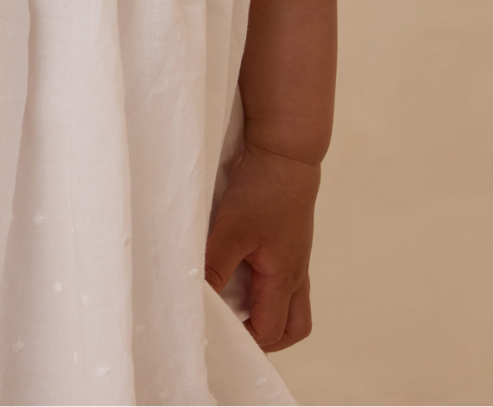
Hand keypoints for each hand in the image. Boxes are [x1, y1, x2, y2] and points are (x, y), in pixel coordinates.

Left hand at [204, 141, 319, 351]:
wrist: (287, 152)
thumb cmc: (263, 190)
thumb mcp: (231, 231)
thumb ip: (214, 268)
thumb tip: (196, 300)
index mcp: (283, 278)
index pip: (271, 332)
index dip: (245, 339)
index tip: (218, 329)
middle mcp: (296, 273)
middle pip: (294, 327)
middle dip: (268, 337)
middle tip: (236, 328)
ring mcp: (296, 255)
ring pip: (293, 302)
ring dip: (268, 310)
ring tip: (237, 301)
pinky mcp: (291, 239)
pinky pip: (286, 276)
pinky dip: (267, 285)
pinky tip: (242, 268)